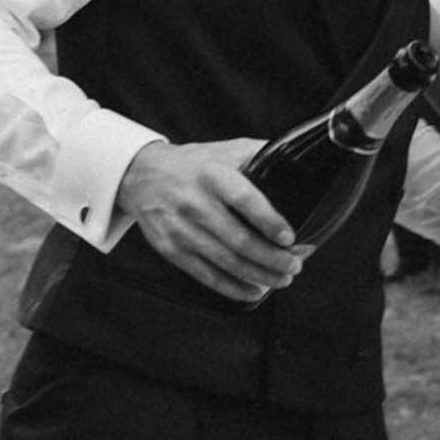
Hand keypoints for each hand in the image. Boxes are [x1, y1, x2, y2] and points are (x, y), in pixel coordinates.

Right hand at [117, 139, 303, 302]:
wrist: (142, 176)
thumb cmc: (194, 164)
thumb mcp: (224, 150)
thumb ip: (260, 155)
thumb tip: (298, 163)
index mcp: (212, 175)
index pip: (244, 199)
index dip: (269, 221)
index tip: (289, 237)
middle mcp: (195, 203)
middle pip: (238, 240)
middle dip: (272, 259)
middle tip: (294, 265)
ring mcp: (181, 230)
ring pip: (226, 262)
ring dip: (259, 276)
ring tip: (283, 279)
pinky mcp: (172, 250)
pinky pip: (207, 276)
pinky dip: (234, 287)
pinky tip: (255, 290)